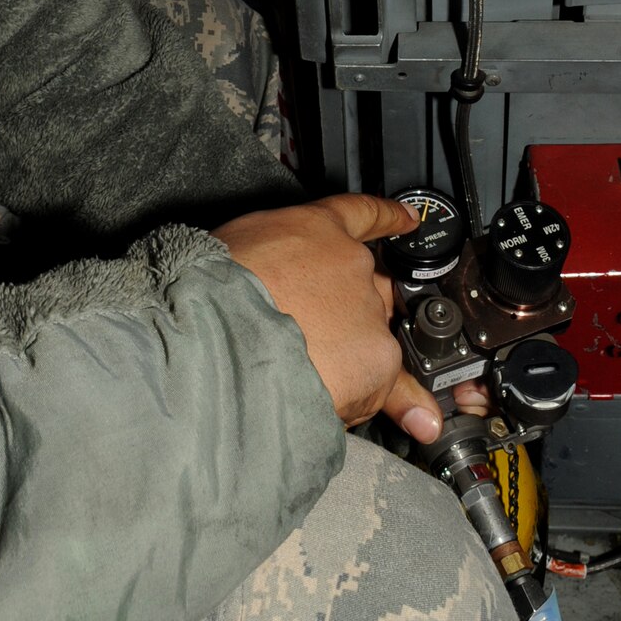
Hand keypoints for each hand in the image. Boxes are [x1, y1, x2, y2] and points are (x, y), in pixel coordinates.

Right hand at [213, 192, 449, 439]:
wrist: (220, 335)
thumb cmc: (212, 292)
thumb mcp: (238, 252)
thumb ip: (269, 262)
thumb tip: (271, 285)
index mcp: (314, 228)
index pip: (360, 214)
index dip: (388, 218)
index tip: (408, 220)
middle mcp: (350, 262)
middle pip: (371, 286)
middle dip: (351, 314)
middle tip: (318, 342)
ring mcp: (368, 307)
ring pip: (374, 338)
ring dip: (352, 360)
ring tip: (310, 383)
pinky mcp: (377, 356)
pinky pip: (385, 383)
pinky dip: (374, 399)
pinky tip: (350, 406)